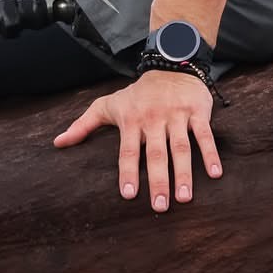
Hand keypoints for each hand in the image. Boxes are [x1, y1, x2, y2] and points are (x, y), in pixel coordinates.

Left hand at [53, 70, 221, 211]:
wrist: (170, 64)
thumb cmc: (136, 94)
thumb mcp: (107, 105)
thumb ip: (83, 125)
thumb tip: (58, 143)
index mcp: (131, 120)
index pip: (128, 150)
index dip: (128, 172)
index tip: (128, 195)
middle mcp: (153, 118)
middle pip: (156, 153)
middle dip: (158, 180)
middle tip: (160, 207)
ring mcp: (176, 115)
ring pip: (181, 146)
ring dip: (184, 173)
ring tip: (185, 198)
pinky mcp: (197, 111)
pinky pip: (204, 134)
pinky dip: (211, 153)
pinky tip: (215, 174)